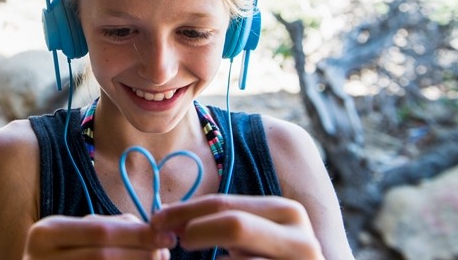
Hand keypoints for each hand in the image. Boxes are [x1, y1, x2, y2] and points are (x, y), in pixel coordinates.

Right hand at [23, 213, 175, 259]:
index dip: (138, 235)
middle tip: (164, 254)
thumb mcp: (76, 232)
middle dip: (141, 255)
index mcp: (46, 233)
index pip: (102, 233)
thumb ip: (111, 227)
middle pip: (104, 257)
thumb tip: (154, 231)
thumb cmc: (62, 252)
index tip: (167, 236)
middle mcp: (40, 259)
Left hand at [150, 195, 324, 259]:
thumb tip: (166, 216)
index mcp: (287, 213)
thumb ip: (220, 221)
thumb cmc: (269, 259)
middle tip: (176, 242)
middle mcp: (301, 238)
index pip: (224, 204)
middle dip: (197, 231)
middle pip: (235, 225)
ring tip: (209, 259)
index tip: (156, 219)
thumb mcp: (252, 236)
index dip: (184, 210)